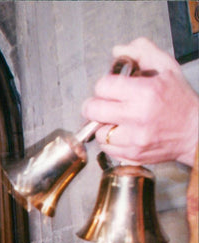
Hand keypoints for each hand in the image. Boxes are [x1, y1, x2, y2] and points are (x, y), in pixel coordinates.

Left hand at [81, 37, 198, 166]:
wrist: (195, 132)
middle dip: (96, 104)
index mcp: (146, 92)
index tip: (112, 87)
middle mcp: (138, 116)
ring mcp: (134, 138)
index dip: (104, 85)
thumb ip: (143, 53)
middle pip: (92, 109)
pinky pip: (106, 148)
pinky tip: (123, 132)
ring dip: (103, 124)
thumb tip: (118, 50)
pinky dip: (110, 140)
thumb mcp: (168, 69)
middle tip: (105, 103)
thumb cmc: (181, 101)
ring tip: (117, 119)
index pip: (102, 86)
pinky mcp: (133, 154)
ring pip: (97, 131)